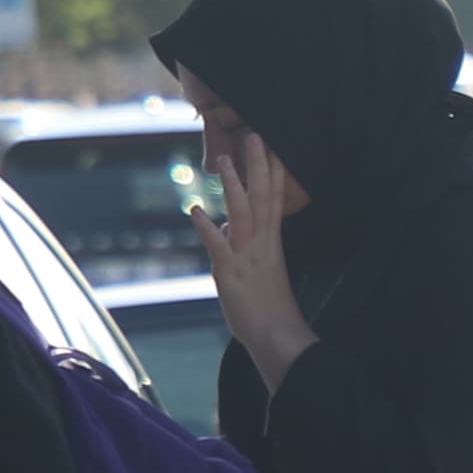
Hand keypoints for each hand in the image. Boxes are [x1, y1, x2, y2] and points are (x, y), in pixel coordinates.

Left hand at [200, 125, 318, 387]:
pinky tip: (195, 210)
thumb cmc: (268, 306)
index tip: (271, 144)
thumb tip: (224, 225)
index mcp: (270, 241)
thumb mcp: (256, 268)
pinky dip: (207, 227)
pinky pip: (219, 246)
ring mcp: (247, 256)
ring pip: (243, 213)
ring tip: (225, 160)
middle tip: (255, 134)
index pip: (273, 198)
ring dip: (234, 186)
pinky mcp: (231, 273)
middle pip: (263, 197)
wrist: (278, 337)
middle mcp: (262, 243)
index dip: (272, 170)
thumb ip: (242, 243)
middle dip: (259, 165)